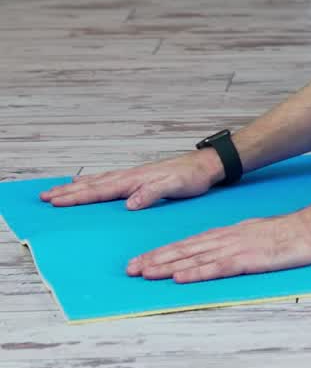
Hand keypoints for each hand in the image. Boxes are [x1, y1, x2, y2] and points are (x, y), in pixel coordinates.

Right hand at [40, 149, 224, 210]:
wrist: (207, 164)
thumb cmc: (192, 176)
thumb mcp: (175, 186)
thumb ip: (152, 193)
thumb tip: (129, 203)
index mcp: (136, 180)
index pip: (101, 190)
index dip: (77, 196)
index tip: (55, 200)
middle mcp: (132, 176)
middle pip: (94, 184)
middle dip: (69, 191)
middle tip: (45, 196)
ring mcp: (135, 175)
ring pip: (100, 181)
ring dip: (78, 186)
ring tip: (59, 189)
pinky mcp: (141, 178)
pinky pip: (111, 180)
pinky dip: (96, 181)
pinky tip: (91, 183)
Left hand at [127, 214, 310, 282]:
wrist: (309, 230)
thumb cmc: (284, 236)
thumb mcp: (253, 234)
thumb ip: (232, 242)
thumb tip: (212, 251)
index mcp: (227, 234)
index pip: (189, 243)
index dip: (163, 252)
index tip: (142, 260)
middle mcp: (226, 239)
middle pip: (185, 250)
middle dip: (156, 259)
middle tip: (130, 268)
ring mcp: (235, 249)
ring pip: (195, 258)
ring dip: (168, 266)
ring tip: (145, 273)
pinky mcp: (247, 260)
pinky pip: (217, 268)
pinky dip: (197, 272)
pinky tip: (180, 277)